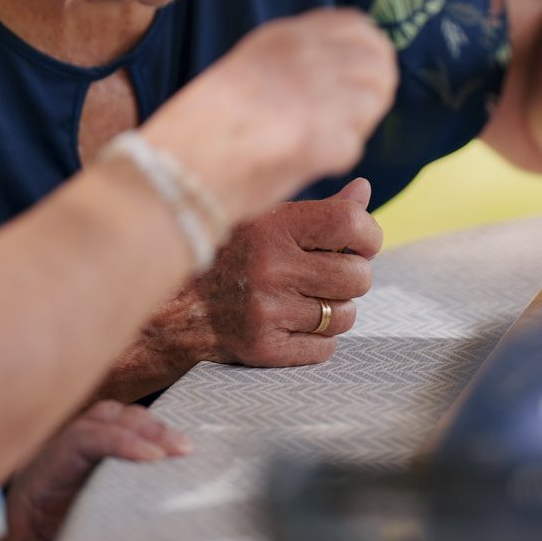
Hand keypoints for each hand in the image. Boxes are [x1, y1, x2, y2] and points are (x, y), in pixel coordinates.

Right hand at [146, 10, 396, 222]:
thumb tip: (342, 70)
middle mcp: (306, 55)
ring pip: (373, 103)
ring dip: (357, 124)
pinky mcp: (325, 136)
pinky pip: (353, 145)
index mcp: (285, 35)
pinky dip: (336, 158)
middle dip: (374, 93)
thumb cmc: (203, 129)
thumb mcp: (247, 69)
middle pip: (379, 64)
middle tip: (350, 119)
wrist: (178, 170)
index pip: (360, 28)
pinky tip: (305, 162)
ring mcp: (318, 94)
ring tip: (322, 140)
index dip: (371, 55)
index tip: (364, 77)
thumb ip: (293, 63)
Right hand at [194, 178, 379, 366]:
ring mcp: (267, 311)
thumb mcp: (264, 218)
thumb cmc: (228, 255)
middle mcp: (271, 267)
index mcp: (273, 225)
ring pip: (345, 316)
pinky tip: (294, 323)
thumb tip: (364, 192)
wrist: (173, 308)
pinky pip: (325, 348)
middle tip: (330, 274)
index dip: (368, 234)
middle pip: (358, 276)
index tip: (359, 242)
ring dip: (336, 310)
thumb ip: (318, 209)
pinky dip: (318, 338)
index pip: (350, 223)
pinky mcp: (264, 348)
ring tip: (308, 299)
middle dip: (353, 276)